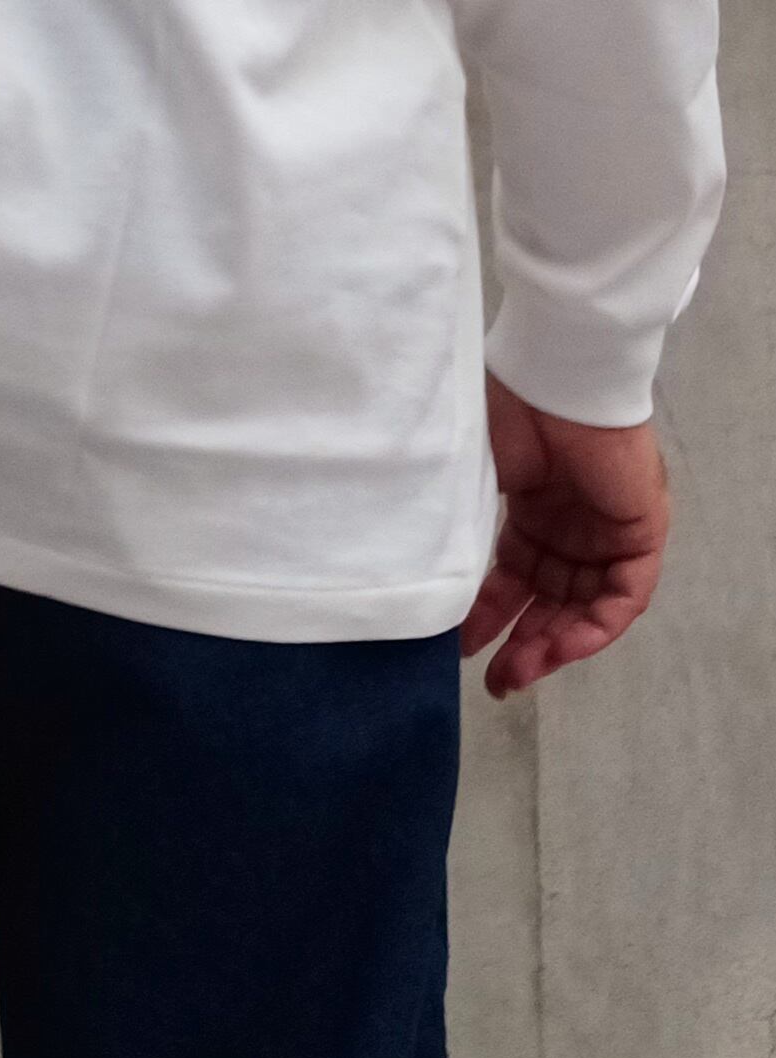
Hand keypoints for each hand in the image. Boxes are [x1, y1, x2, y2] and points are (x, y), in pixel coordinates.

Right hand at [459, 369, 670, 697]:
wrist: (551, 376)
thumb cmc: (501, 408)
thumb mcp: (469, 475)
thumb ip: (456, 520)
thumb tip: (417, 565)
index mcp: (530, 507)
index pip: (514, 575)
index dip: (489, 612)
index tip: (459, 646)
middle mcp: (569, 524)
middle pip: (550, 599)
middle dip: (522, 642)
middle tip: (494, 681)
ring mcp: (605, 529)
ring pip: (585, 606)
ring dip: (554, 644)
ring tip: (517, 674)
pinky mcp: (639, 532)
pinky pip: (624, 595)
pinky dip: (595, 626)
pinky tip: (562, 647)